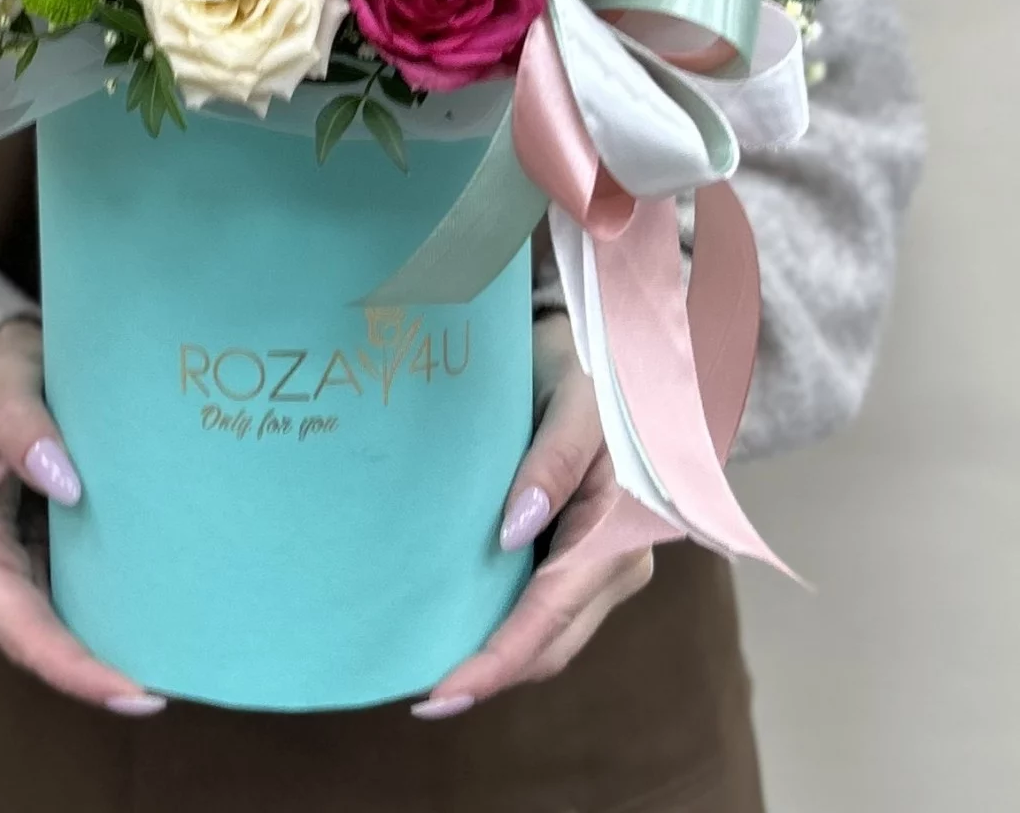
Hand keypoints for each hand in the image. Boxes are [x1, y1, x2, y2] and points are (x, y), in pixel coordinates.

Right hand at [0, 319, 165, 715]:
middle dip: (91, 674)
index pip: (15, 619)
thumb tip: (65, 483)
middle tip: (157, 695)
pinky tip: (158, 631)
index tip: (123, 685)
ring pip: (54, 632)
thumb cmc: (5, 374)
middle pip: (36, 641)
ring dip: (103, 657)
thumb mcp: (7, 380)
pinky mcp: (38, 561)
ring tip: (170, 673)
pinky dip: (107, 623)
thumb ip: (24, 423)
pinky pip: (71, 604)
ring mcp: (9, 571)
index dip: (67, 661)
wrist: (10, 370)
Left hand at [413, 315, 653, 718]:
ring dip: (497, 656)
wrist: (596, 349)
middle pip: (554, 640)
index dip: (501, 658)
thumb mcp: (573, 399)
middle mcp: (618, 557)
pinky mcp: (577, 555)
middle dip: (493, 673)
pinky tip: (458, 628)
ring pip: (549, 634)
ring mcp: (600, 562)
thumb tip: (515, 532)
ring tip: (431, 672)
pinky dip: (503, 627)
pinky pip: (542, 607)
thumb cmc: (583, 369)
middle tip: (424, 696)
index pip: (555, 609)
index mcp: (622, 524)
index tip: (445, 691)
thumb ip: (554, 459)